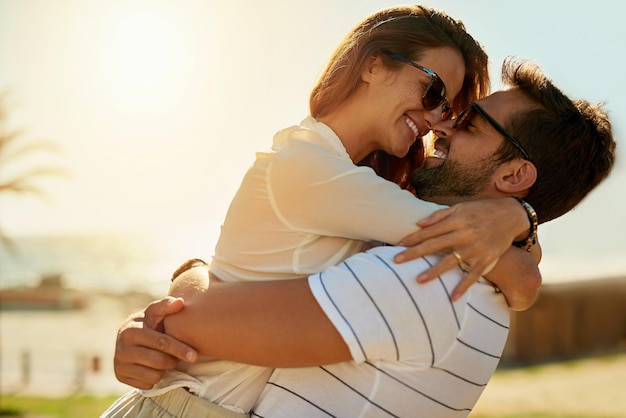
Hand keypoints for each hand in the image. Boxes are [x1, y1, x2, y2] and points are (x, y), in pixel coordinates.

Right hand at [113, 297, 197, 388]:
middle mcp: (122, 348)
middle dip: (173, 360)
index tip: (194, 355)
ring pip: (154, 375)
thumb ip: (166, 305)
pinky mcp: (120, 377)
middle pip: (159, 361)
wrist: (129, 337)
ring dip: (164, 369)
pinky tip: (153, 367)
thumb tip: (180, 302)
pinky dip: (154, 377)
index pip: (161, 343)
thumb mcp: (155, 312)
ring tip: (163, 358)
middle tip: (178, 357)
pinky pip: (147, 384)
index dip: (179, 349)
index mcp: (131, 331)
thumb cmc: (148, 323)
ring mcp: (119, 364)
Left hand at [394, 198, 528, 299]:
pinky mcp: (487, 258)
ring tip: (418, 280)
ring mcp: (476, 248)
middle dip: (415, 253)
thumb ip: (439, 216)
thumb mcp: (461, 207)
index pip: (430, 230)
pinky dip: (463, 286)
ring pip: (451, 261)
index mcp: (457, 220)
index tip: (399, 244)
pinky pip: (473, 275)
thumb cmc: (481, 210)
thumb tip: (419, 224)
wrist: (511, 215)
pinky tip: (452, 297)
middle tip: (397, 260)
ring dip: (434, 271)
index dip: (413, 237)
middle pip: (435, 245)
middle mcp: (464, 234)